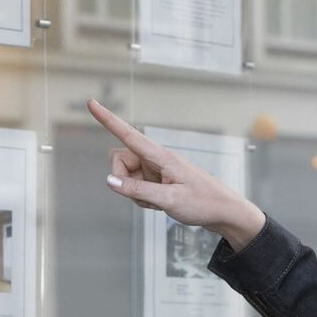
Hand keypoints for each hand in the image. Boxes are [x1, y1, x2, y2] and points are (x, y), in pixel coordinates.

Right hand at [87, 99, 264, 250]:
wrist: (225, 213)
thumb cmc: (203, 204)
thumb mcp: (169, 200)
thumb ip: (137, 189)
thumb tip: (109, 180)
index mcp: (162, 156)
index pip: (128, 134)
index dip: (107, 119)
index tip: (91, 103)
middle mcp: (158, 159)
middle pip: (121, 160)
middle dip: (123, 179)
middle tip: (145, 196)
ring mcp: (158, 170)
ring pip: (128, 176)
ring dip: (134, 192)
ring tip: (159, 202)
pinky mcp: (160, 180)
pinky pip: (138, 186)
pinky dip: (142, 198)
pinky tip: (161, 204)